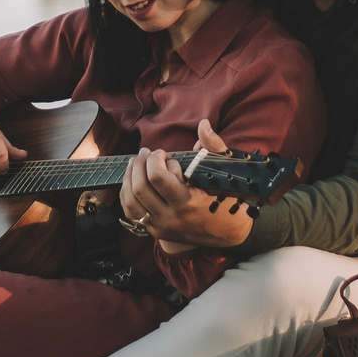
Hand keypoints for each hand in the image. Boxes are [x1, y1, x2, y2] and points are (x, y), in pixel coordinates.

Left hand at [120, 119, 254, 252]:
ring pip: (131, 201)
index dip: (155, 159)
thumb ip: (213, 146)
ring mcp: (162, 227)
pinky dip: (127, 194)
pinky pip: (131, 213)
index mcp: (188, 203)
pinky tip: (133, 180)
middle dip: (139, 164)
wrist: (230, 232)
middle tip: (145, 153)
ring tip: (136, 163)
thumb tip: (203, 124)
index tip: (162, 153)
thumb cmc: (228, 197)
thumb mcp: (224, 171)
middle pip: (140, 188)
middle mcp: (172, 218)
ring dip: (129, 177)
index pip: (157, 178)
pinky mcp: (156, 232)